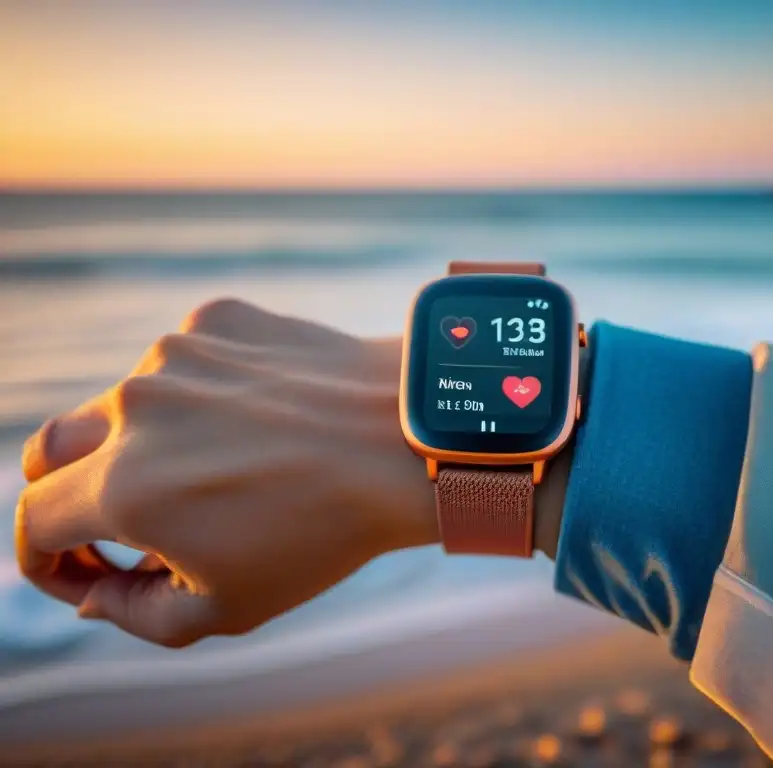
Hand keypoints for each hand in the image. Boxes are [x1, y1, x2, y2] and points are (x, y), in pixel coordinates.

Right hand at [15, 298, 441, 647]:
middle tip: (120, 524)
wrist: (409, 439)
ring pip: (122, 405)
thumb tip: (91, 591)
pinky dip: (198, 395)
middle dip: (67, 495)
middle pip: (49, 453)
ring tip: (222, 469)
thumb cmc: (326, 532)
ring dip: (145, 443)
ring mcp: (174, 354)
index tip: (85, 573)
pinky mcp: (214, 319)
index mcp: (124, 488)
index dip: (47, 561)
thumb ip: (134, 615)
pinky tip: (257, 418)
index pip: (35, 523)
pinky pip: (180, 363)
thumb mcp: (228, 607)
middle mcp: (133, 410)